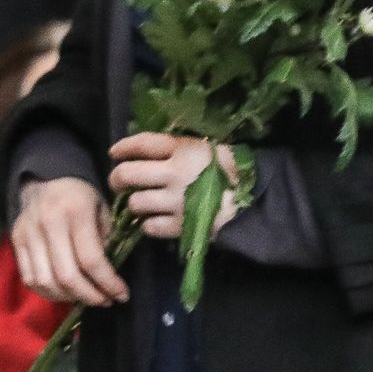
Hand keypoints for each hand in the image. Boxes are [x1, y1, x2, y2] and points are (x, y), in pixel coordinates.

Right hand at [11, 177, 129, 306]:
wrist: (46, 180)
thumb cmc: (81, 198)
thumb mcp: (103, 211)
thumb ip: (106, 242)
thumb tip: (108, 277)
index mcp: (75, 211)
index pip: (90, 259)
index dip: (108, 283)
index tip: (122, 295)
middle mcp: (48, 223)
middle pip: (66, 275)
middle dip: (90, 296)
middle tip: (105, 301)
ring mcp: (28, 233)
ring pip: (45, 281)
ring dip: (69, 297)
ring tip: (85, 297)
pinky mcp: (15, 242)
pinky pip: (29, 278)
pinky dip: (48, 292)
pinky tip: (64, 292)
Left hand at [108, 132, 238, 241]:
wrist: (258, 200)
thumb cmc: (230, 171)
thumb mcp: (204, 148)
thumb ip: (174, 149)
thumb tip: (140, 149)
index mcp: (183, 150)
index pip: (141, 144)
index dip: (122, 148)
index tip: (114, 153)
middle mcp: (175, 174)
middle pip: (127, 174)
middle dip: (117, 179)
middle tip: (119, 182)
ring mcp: (177, 201)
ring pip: (135, 203)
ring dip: (134, 203)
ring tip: (140, 203)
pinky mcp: (182, 226)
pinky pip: (150, 227)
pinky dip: (148, 225)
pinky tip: (155, 220)